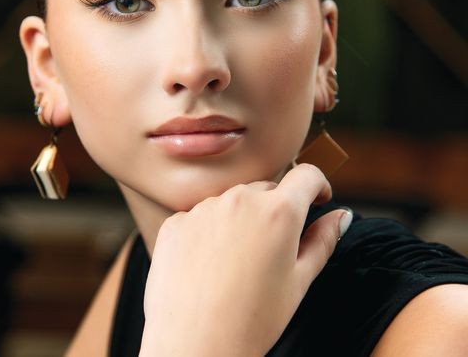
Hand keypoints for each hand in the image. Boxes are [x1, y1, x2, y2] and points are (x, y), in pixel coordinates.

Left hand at [139, 163, 351, 356]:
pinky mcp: (176, 222)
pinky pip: (199, 217)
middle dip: (276, 210)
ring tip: (237, 266)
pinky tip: (208, 267)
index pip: (306, 175)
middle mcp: (239, 199)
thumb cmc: (253, 321)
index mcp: (278, 212)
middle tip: (273, 251)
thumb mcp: (299, 283)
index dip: (318, 186)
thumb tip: (340, 215)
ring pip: (231, 202)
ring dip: (240, 220)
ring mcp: (203, 208)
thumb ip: (323, 241)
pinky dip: (208, 232)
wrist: (194, 346)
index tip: (318, 200)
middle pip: (267, 190)